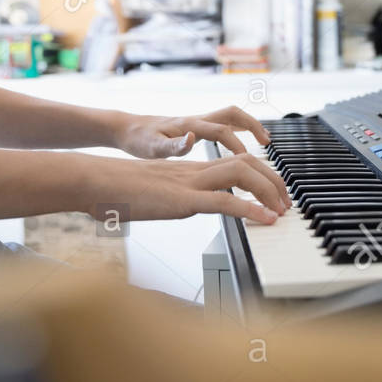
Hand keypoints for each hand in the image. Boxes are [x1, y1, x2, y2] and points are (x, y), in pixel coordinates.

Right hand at [84, 152, 291, 224]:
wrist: (95, 181)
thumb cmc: (114, 191)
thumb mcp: (151, 196)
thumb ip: (167, 200)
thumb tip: (173, 210)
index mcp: (188, 170)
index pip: (234, 162)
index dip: (259, 174)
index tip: (273, 192)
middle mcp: (194, 171)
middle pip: (246, 161)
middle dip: (273, 180)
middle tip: (286, 202)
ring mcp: (190, 183)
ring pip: (242, 173)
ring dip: (268, 191)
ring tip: (281, 210)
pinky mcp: (183, 200)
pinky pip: (225, 201)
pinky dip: (251, 209)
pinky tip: (265, 220)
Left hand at [113, 106, 271, 158]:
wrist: (128, 129)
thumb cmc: (139, 139)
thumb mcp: (151, 147)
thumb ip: (172, 146)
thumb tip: (190, 140)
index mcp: (189, 125)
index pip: (221, 130)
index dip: (237, 144)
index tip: (248, 159)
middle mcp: (197, 120)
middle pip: (233, 114)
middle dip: (253, 125)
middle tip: (268, 143)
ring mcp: (198, 122)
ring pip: (231, 116)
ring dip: (250, 125)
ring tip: (265, 142)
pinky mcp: (197, 127)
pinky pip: (224, 124)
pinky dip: (239, 130)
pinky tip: (245, 143)